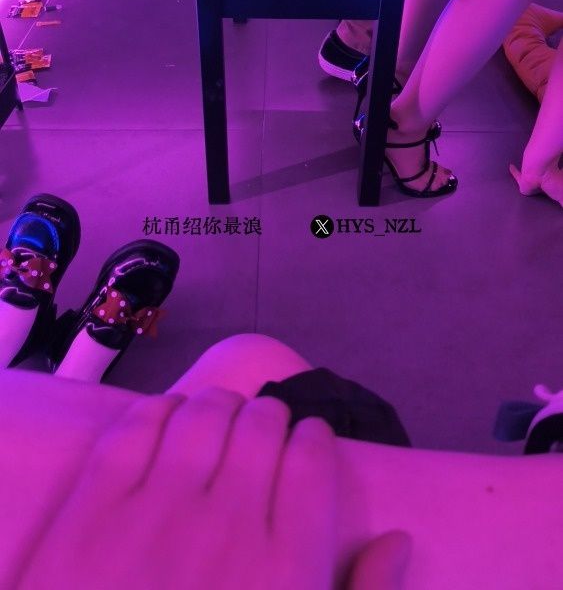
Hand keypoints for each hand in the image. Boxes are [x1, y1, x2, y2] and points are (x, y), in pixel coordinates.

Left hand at [15, 389, 410, 589]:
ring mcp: (153, 514)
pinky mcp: (89, 512)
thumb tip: (398, 538)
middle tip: (259, 436)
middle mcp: (226, 527)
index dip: (312, 439)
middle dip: (269, 421)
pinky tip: (166, 424)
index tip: (304, 444)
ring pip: (204, 414)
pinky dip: (160, 412)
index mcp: (286, 570)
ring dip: (219, 409)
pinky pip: (137, 426)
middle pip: (262, 425)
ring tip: (217, 423)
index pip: (312, 458)